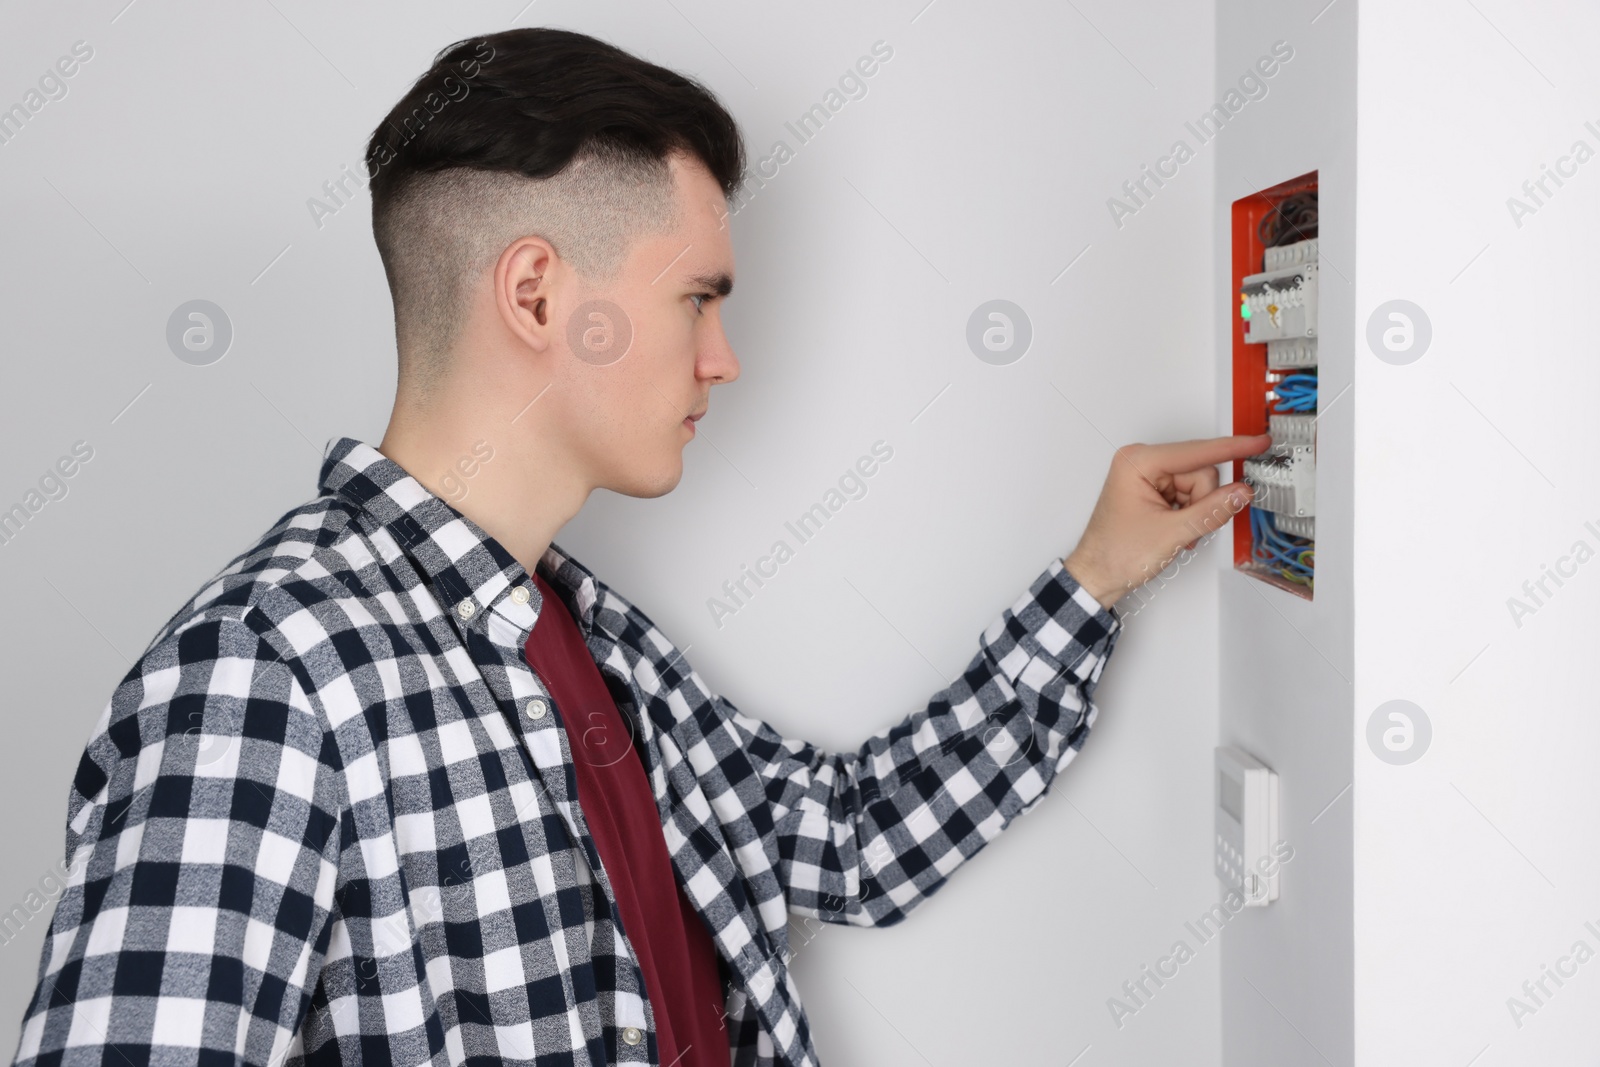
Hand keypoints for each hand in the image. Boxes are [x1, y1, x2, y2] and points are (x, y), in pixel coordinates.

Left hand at [1062, 433, 1271, 608]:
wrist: (1097, 576)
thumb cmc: (1116, 554)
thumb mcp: (1172, 533)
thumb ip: (1212, 511)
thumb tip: (1240, 492)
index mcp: (1138, 462)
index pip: (1197, 452)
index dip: (1232, 449)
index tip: (1258, 442)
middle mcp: (1141, 463)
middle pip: (1201, 471)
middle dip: (1202, 502)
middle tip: (1185, 527)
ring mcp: (1147, 476)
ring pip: (1199, 486)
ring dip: (1196, 512)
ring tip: (1175, 532)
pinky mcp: (1153, 490)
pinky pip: (1189, 495)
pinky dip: (1189, 515)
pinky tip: (1174, 529)